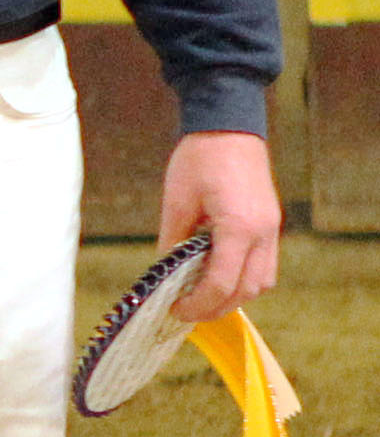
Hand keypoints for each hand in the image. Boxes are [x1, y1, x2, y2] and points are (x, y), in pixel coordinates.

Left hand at [159, 130, 281, 322]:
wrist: (228, 125)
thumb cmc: (200, 158)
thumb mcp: (177, 201)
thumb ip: (173, 241)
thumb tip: (164, 272)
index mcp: (239, 228)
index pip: (222, 284)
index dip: (198, 304)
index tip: (176, 310)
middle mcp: (263, 234)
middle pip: (247, 291)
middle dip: (217, 307)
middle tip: (186, 311)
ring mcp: (272, 230)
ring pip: (261, 282)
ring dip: (234, 296)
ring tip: (201, 297)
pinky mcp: (271, 224)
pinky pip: (264, 265)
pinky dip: (243, 278)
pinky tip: (218, 275)